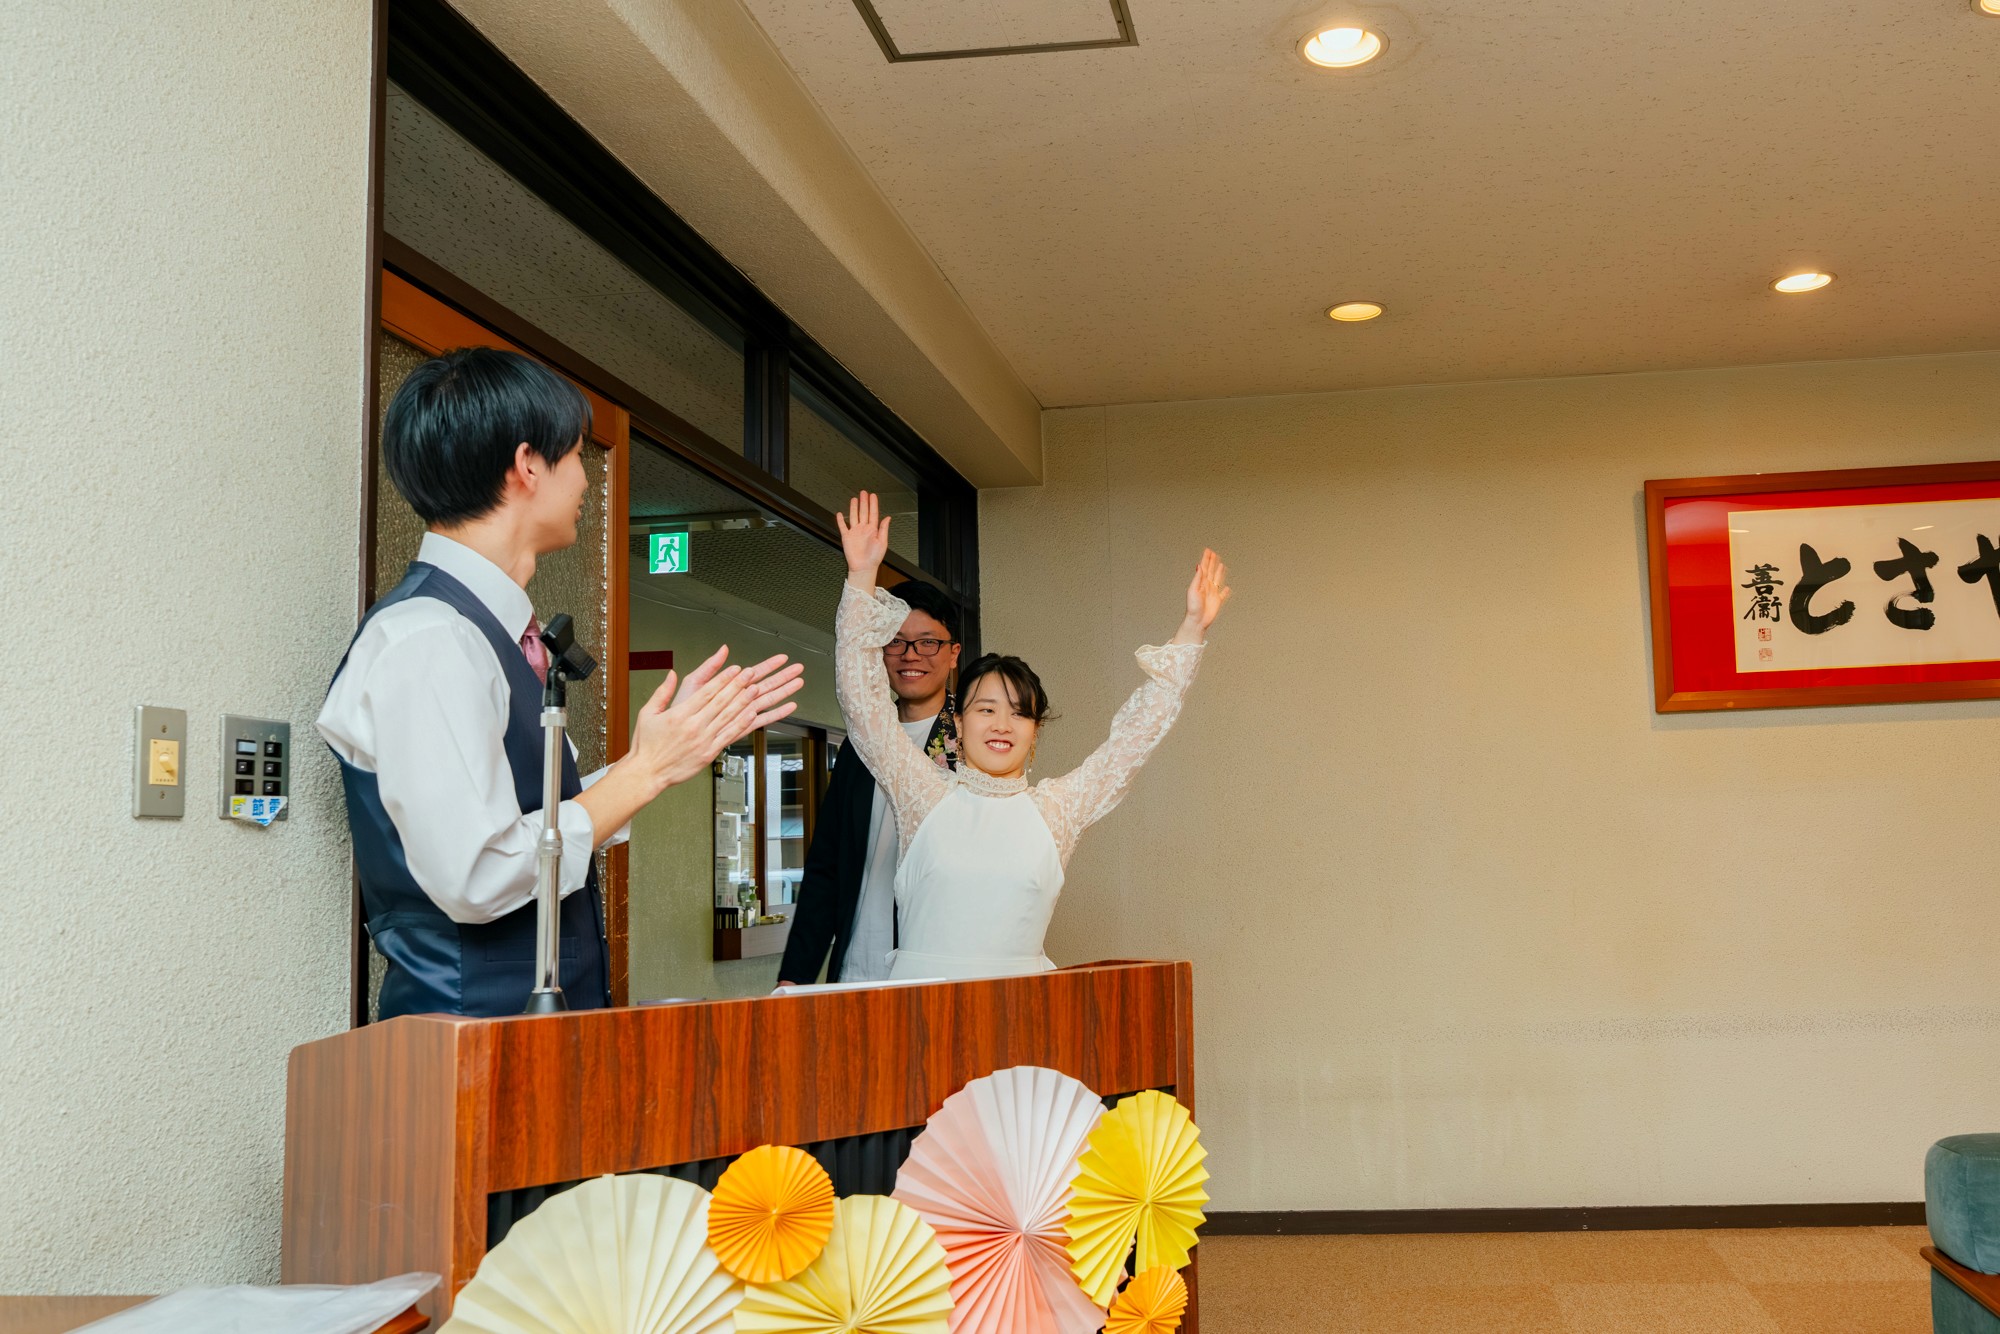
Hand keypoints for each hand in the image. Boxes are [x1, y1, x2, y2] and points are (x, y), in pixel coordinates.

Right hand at [627, 646, 804, 791]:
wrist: (648, 772)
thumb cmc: (646, 744)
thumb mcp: (648, 713)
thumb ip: (662, 692)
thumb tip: (672, 674)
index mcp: (679, 714)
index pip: (707, 692)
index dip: (723, 679)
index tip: (735, 669)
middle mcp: (693, 725)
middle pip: (721, 701)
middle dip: (738, 685)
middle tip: (750, 673)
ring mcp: (703, 740)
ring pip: (728, 717)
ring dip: (743, 701)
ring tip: (755, 689)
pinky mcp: (709, 753)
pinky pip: (728, 736)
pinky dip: (741, 724)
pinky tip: (752, 714)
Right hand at [836, 491, 891, 587]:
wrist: (864, 568)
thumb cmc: (874, 558)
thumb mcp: (883, 542)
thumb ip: (884, 529)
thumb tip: (888, 518)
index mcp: (873, 530)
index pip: (873, 514)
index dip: (873, 504)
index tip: (873, 496)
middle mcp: (864, 529)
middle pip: (863, 512)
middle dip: (864, 502)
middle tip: (863, 493)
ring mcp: (855, 532)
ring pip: (854, 516)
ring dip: (853, 507)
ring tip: (854, 499)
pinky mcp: (847, 537)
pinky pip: (843, 527)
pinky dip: (840, 520)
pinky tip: (840, 514)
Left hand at [1175, 549, 1230, 642]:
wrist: (1197, 621)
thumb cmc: (1193, 607)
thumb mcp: (1193, 590)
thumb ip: (1197, 578)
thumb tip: (1199, 565)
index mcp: (1201, 583)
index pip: (1204, 568)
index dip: (1206, 559)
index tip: (1208, 550)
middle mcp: (1206, 586)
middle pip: (1211, 571)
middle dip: (1212, 562)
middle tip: (1213, 553)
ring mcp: (1212, 593)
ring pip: (1217, 579)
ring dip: (1219, 572)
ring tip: (1221, 565)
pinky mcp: (1217, 601)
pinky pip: (1223, 594)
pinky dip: (1225, 591)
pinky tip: (1227, 588)